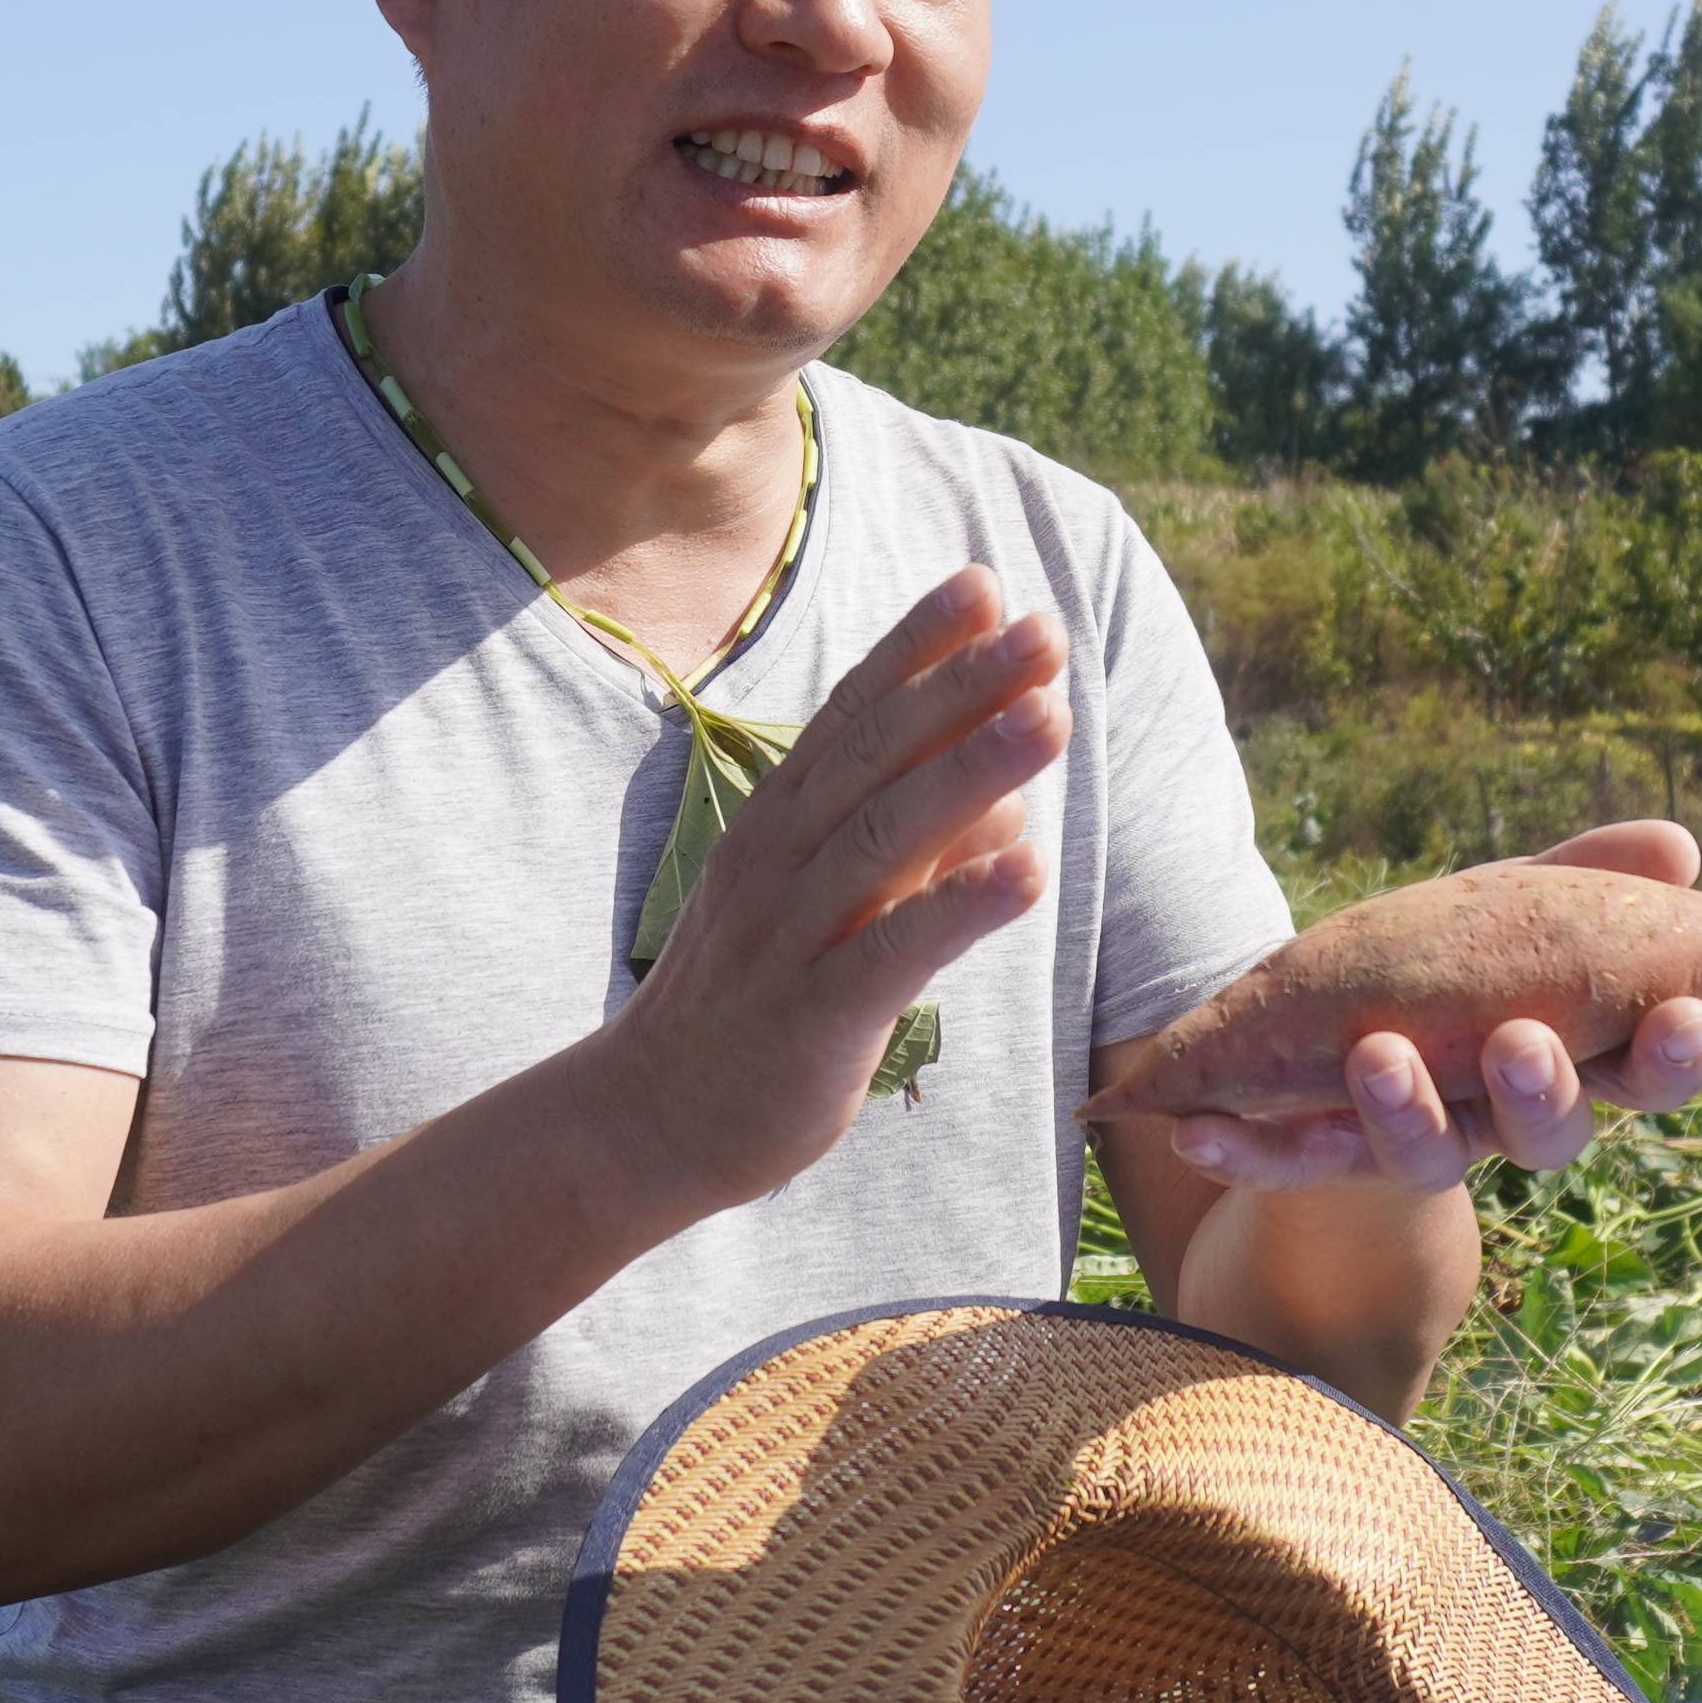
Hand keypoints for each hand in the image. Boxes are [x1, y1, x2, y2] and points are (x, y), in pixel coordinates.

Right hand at [584, 565, 1065, 1215]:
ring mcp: (789, 935)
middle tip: (1043, 631)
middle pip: (876, 756)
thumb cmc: (756, 1003)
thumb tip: (1005, 798)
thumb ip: (914, 851)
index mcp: (779, 823)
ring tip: (1052, 717)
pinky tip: (1027, 873)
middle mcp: (778, 861)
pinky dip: (959, 906)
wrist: (649, 1119)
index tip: (983, 583)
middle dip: (962, 687)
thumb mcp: (834, 909)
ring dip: (972, 771)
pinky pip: (892, 951)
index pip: (853, 715)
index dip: (917, 647)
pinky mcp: (811, 1016)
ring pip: (886, 837)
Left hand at [1167, 820, 1701, 1194]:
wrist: (1360, 1067)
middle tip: (1522, 1043)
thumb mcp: (1526, 912)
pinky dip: (1247, 1153)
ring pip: (1426, 1154)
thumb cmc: (1475, 977)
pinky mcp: (1328, 1158)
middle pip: (1547, 1132)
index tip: (1685, 1018)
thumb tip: (1678, 845)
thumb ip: (1593, 878)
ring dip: (1403, 1111)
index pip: (1649, 1074)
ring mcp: (1418, 1145)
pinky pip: (1290, 1165)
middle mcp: (1506, 1119)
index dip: (1676, 1056)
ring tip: (1376, 1054)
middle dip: (1540, 1091)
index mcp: (1578, 1061)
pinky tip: (1198, 1130)